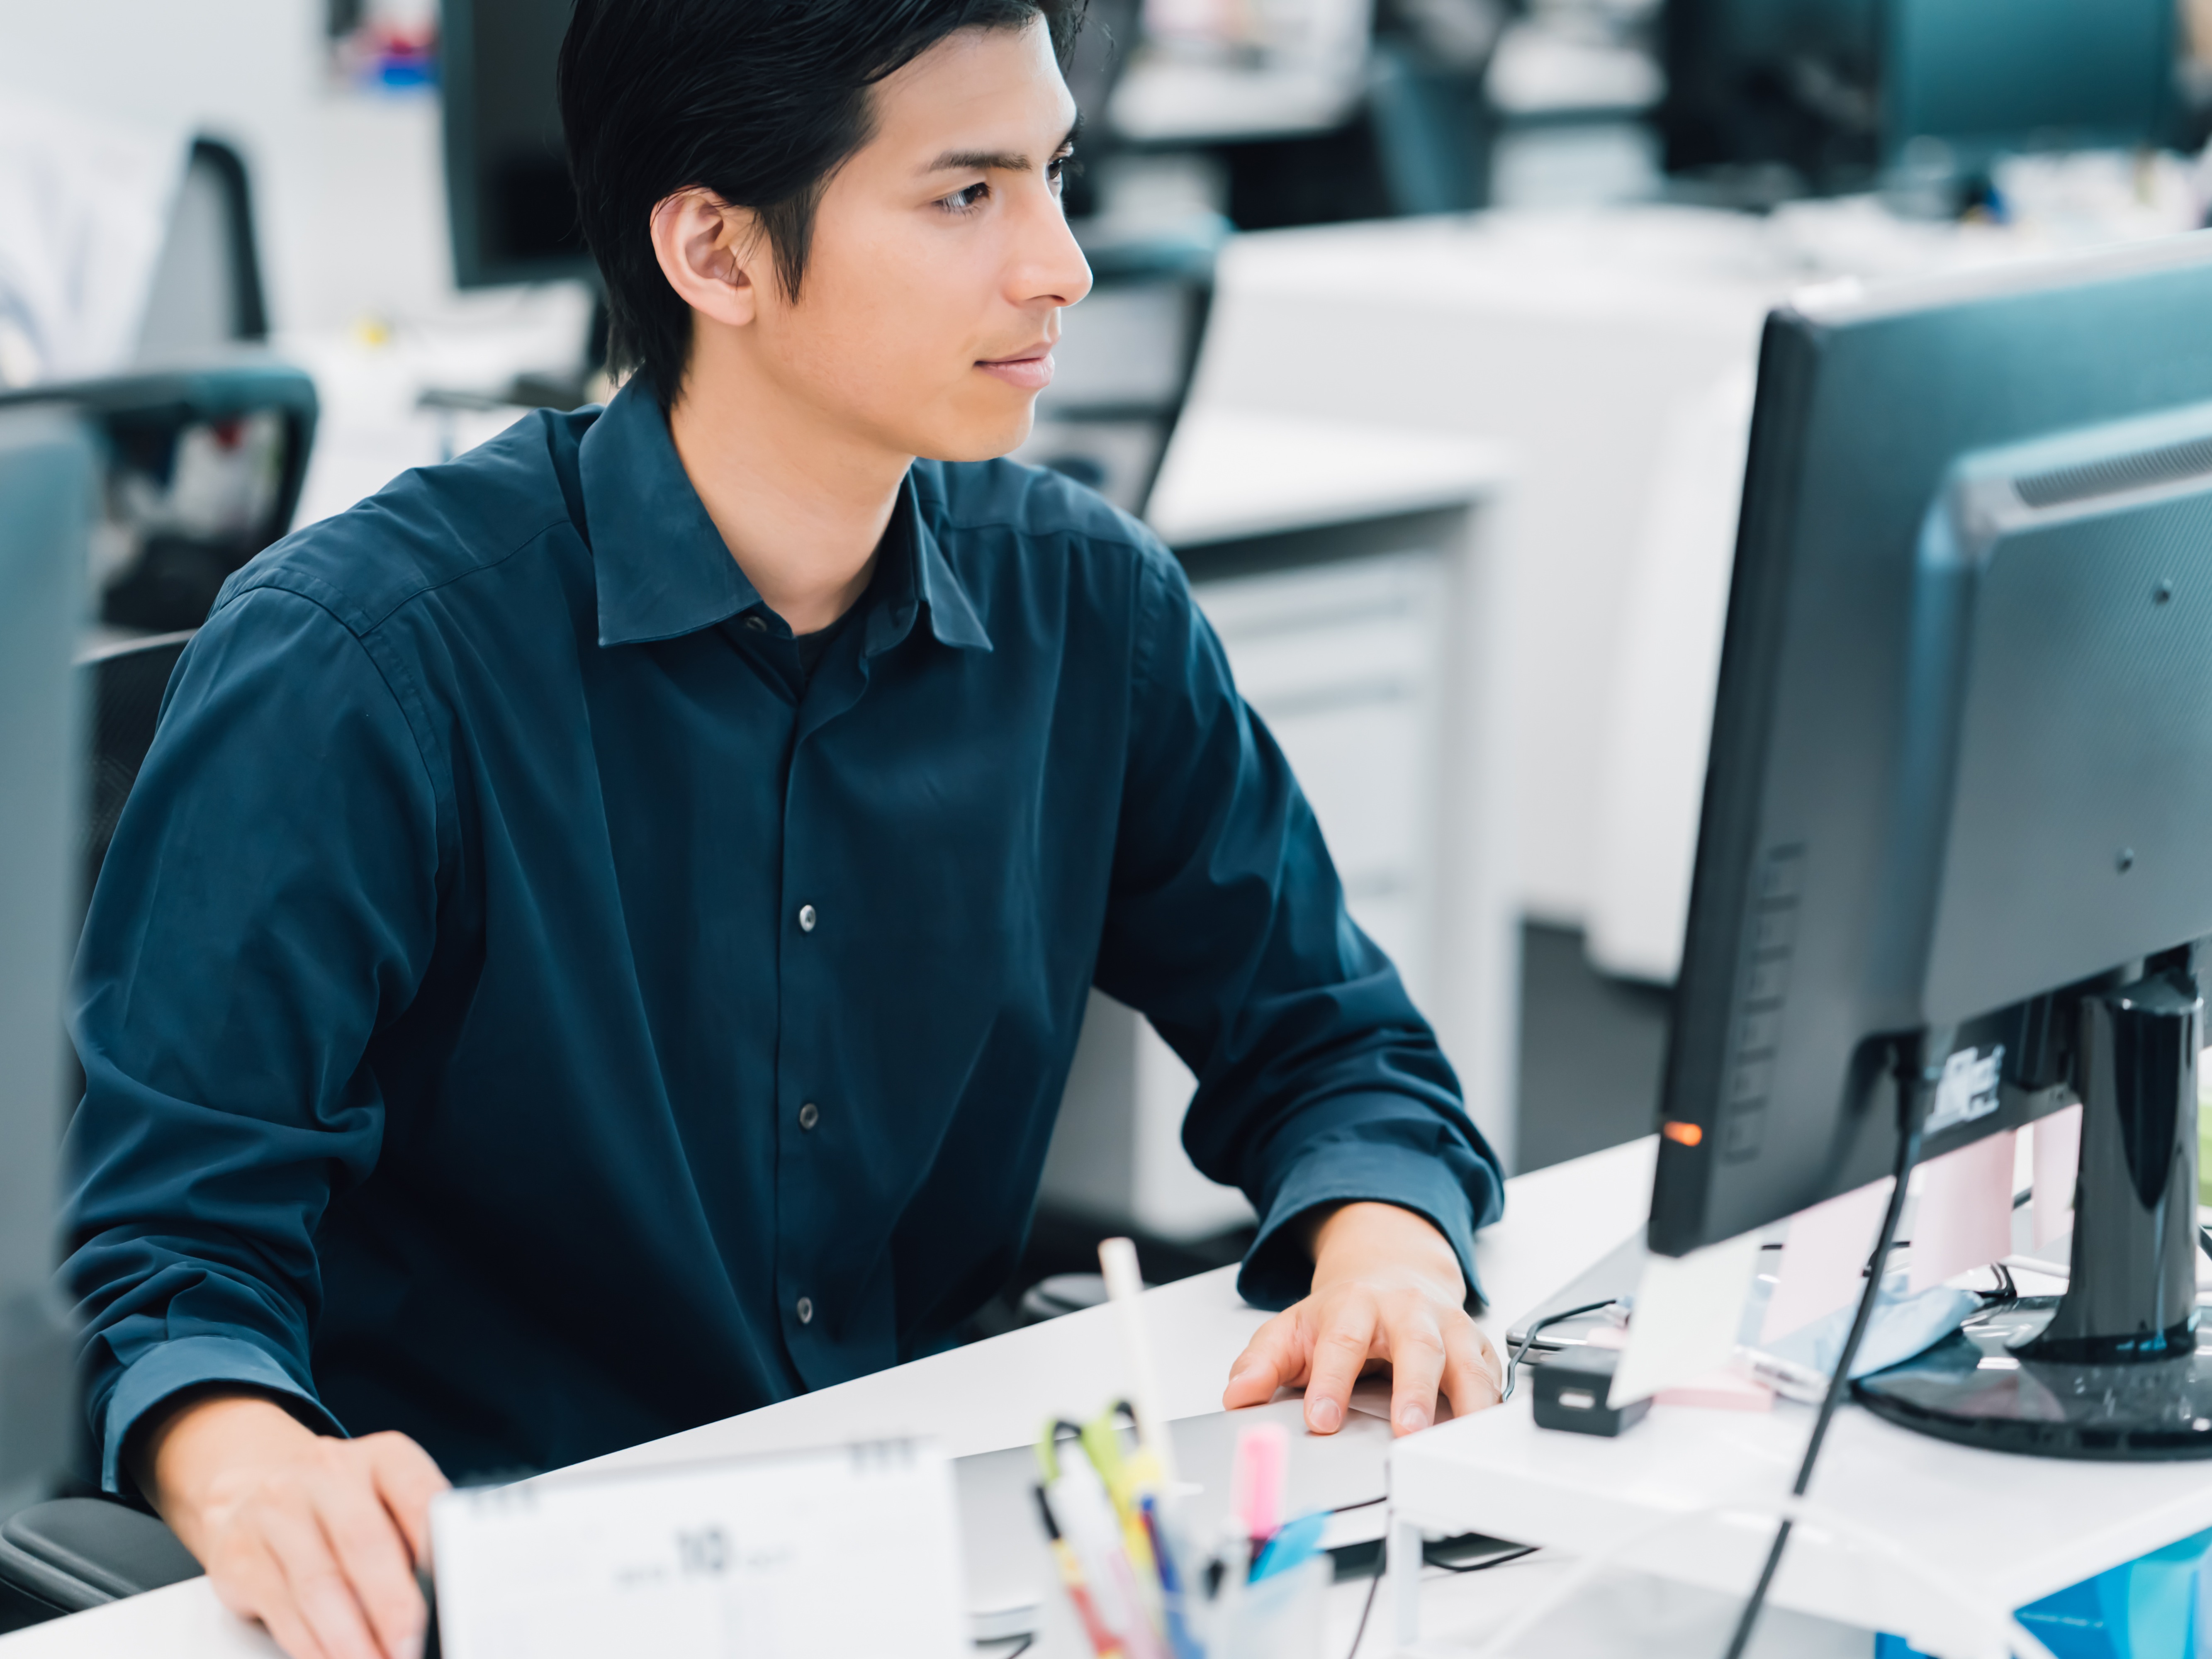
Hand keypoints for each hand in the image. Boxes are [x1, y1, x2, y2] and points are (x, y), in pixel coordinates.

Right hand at [133, 1390, 448, 1658]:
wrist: (251, 1489)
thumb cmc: (343, 1505)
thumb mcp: (388, 1499)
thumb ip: (418, 1538)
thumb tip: (445, 1602)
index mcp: (383, 1456)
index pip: (418, 1494)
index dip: (437, 1548)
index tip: (453, 1595)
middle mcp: (328, 1473)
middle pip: (365, 1542)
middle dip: (393, 1606)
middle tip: (412, 1647)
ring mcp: (278, 1511)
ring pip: (319, 1585)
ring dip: (352, 1640)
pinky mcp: (241, 1555)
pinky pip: (283, 1612)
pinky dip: (314, 1648)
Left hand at [1221, 1201, 1500, 1437]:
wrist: (1393, 1272)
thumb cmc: (1343, 1312)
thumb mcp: (1293, 1329)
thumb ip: (1262, 1363)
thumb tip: (1237, 1396)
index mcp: (1356, 1305)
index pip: (1342, 1342)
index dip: (1331, 1382)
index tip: (1321, 1419)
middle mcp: (1409, 1312)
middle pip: (1417, 1347)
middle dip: (1414, 1391)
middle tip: (1408, 1431)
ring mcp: (1449, 1329)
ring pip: (1467, 1364)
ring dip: (1467, 1405)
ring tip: (1458, 1445)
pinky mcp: (1478, 1349)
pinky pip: (1492, 1378)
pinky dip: (1493, 1409)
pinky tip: (1486, 1438)